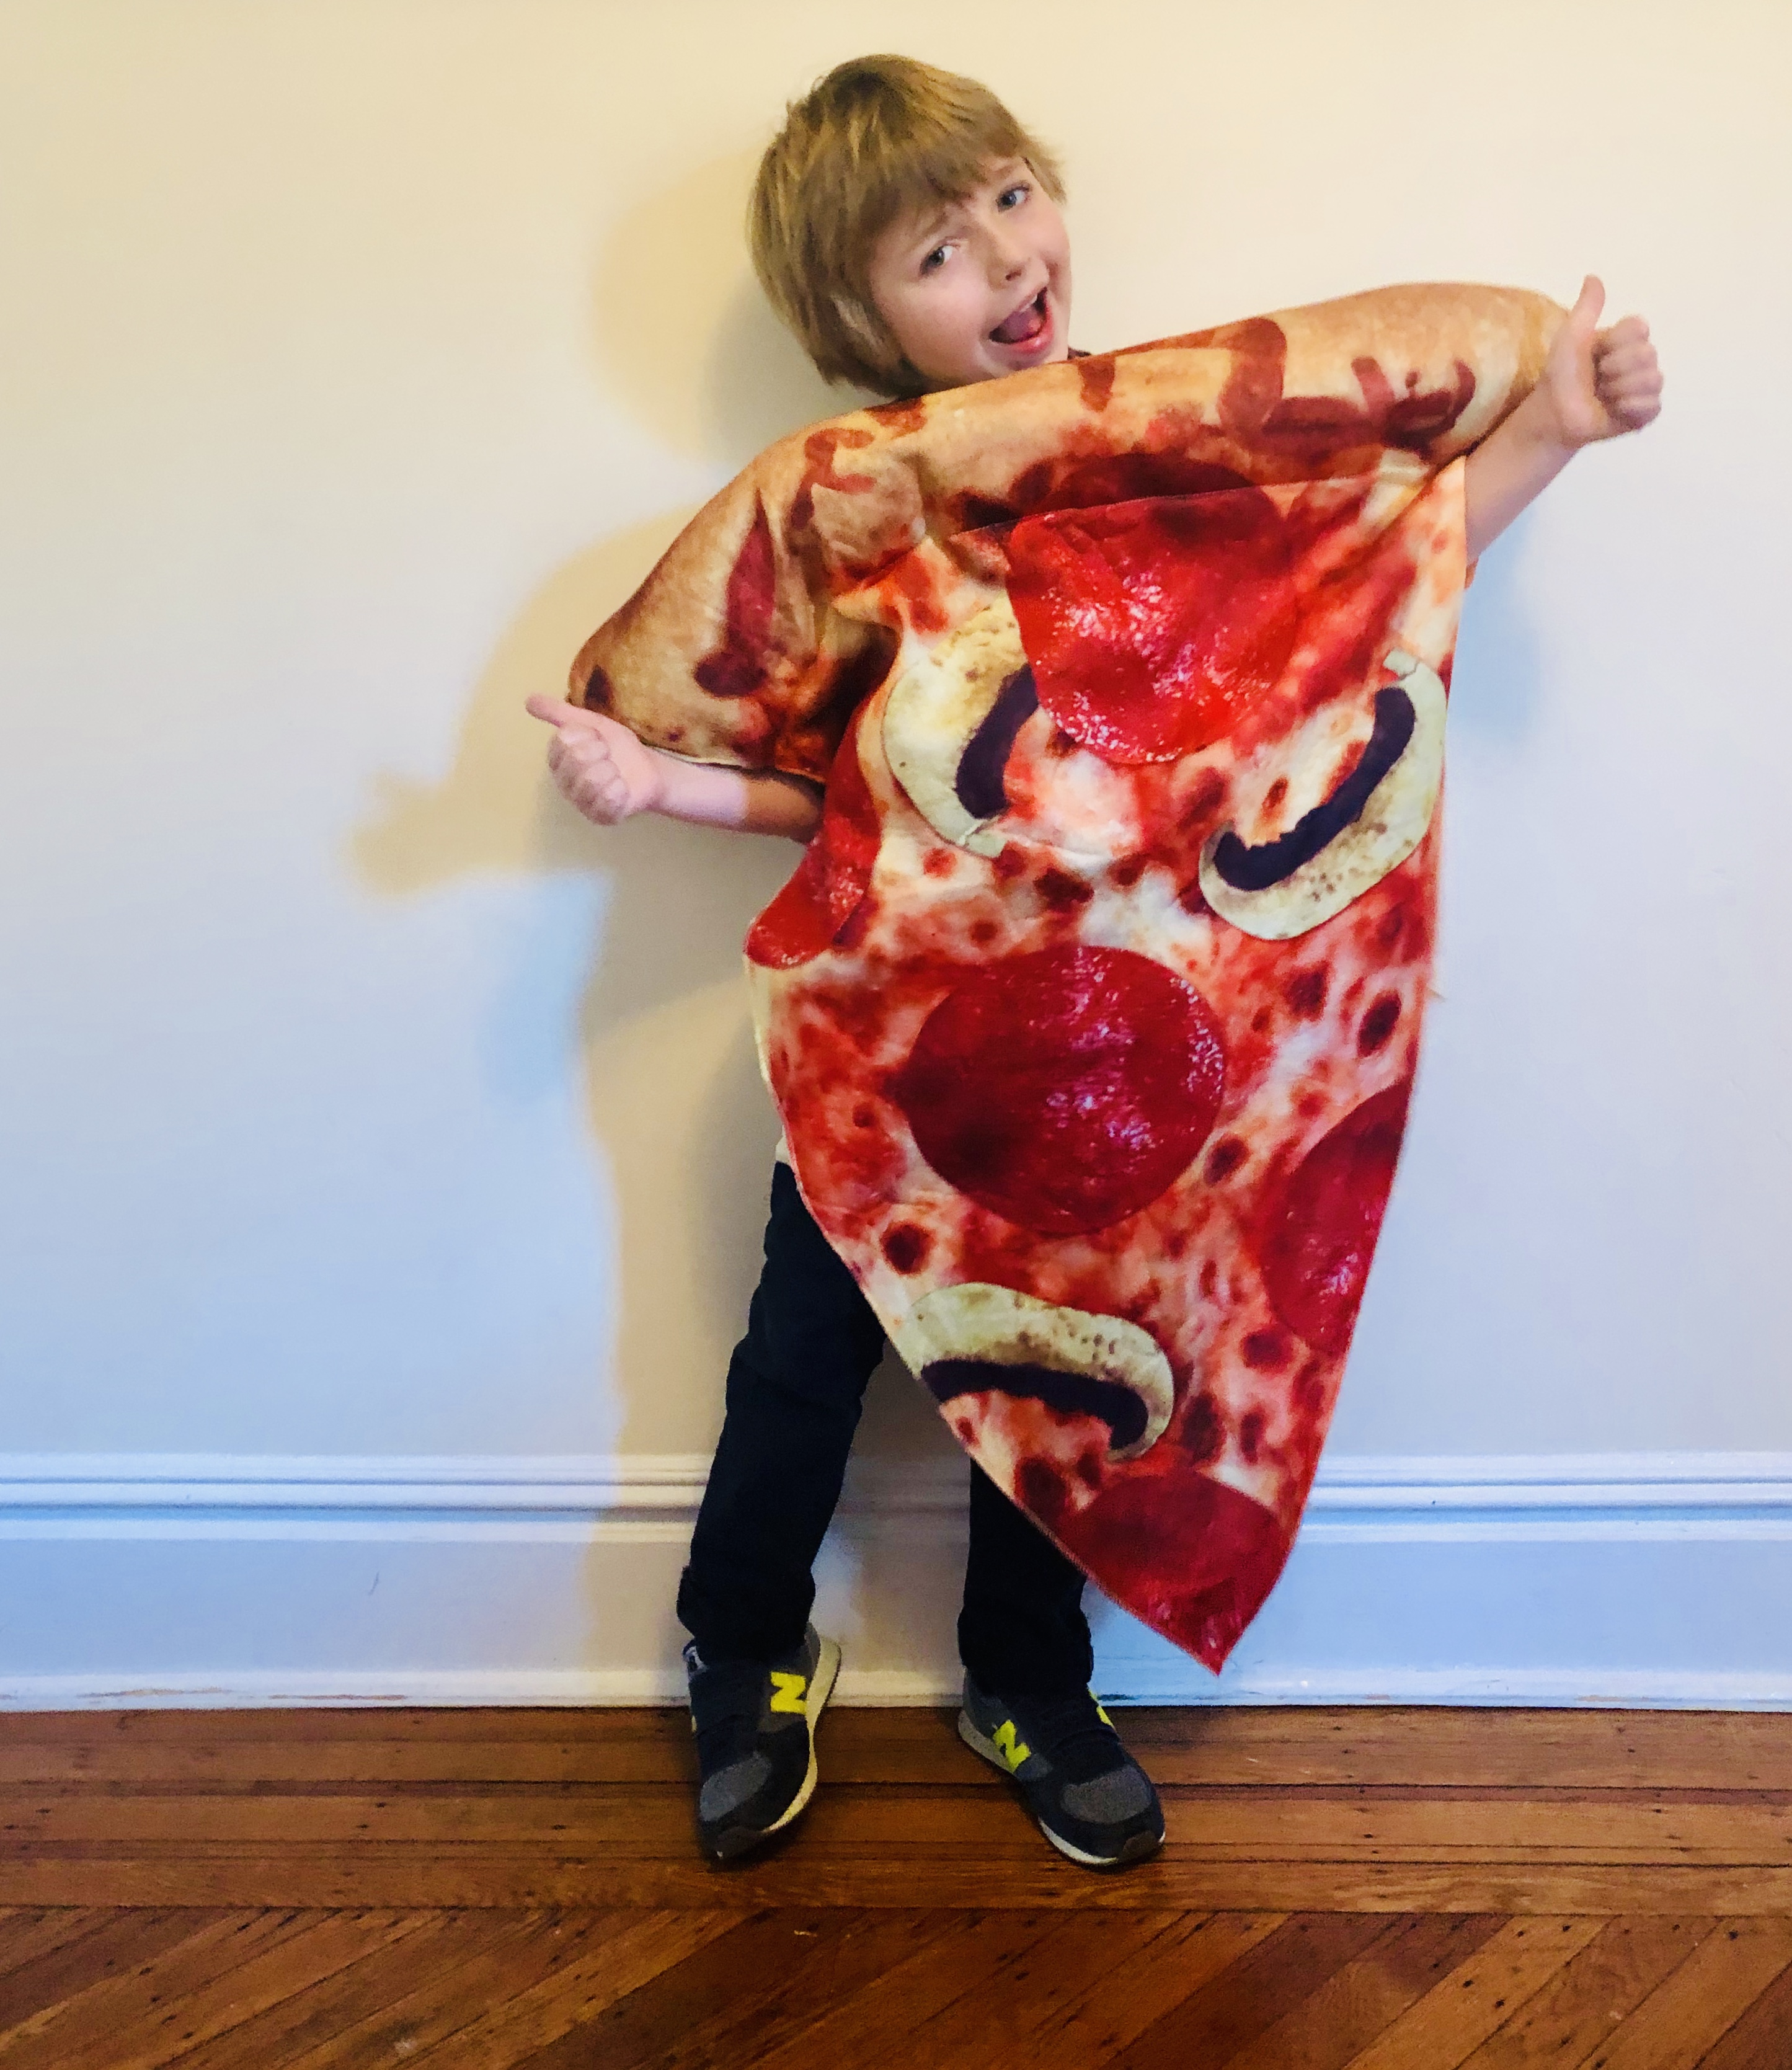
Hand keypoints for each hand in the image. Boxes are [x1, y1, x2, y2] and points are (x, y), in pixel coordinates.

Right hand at [525, 694, 666, 824]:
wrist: (647, 769)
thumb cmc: (615, 747)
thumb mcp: (590, 722)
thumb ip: (559, 713)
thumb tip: (528, 700)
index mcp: (557, 760)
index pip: (563, 740)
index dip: (586, 735)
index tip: (596, 738)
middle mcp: (563, 783)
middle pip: (576, 758)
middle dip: (600, 751)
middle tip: (609, 756)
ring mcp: (580, 803)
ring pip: (591, 780)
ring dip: (612, 770)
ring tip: (616, 773)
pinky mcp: (600, 817)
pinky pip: (607, 800)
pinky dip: (620, 789)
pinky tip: (623, 789)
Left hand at [1535, 275, 1663, 450]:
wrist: (1554, 413)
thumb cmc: (1562, 375)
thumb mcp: (1572, 337)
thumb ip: (1587, 308)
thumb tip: (1592, 276)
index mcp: (1627, 339)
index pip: (1640, 327)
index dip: (1616, 341)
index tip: (1597, 352)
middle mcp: (1642, 360)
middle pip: (1648, 354)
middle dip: (1614, 368)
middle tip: (1597, 377)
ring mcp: (1646, 387)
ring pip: (1652, 379)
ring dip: (1619, 389)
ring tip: (1603, 395)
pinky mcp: (1646, 413)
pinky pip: (1652, 405)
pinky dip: (1628, 407)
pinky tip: (1613, 410)